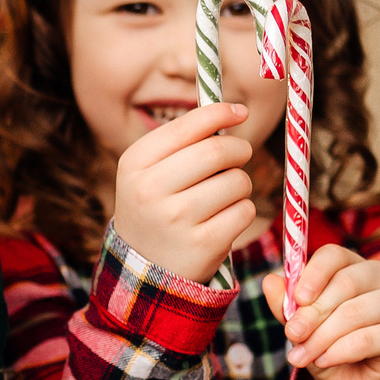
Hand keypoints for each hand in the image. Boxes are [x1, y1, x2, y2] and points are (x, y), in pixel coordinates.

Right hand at [109, 102, 258, 283]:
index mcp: (135, 164)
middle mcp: (150, 190)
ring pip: (236, 181)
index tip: (238, 112)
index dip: (220, 113)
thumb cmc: (156, 207)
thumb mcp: (150, 171)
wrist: (145, 269)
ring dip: (239, 185)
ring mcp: (176, 219)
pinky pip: (244, 211)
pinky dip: (241, 212)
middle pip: (217, 151)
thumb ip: (184, 140)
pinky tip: (222, 220)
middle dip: (238, 150)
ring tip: (221, 197)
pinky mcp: (203, 244)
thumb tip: (233, 111)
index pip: (188, 127)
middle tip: (239, 157)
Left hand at [262, 245, 379, 379]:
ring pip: (353, 313)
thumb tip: (270, 281)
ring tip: (301, 357)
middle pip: (344, 283)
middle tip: (292, 334)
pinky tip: (324, 361)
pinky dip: (339, 351)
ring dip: (321, 337)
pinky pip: (366, 339)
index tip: (296, 298)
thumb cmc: (329, 347)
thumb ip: (286, 305)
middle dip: (312, 313)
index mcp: (354, 266)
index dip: (312, 274)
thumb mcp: (302, 327)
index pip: (334, 255)